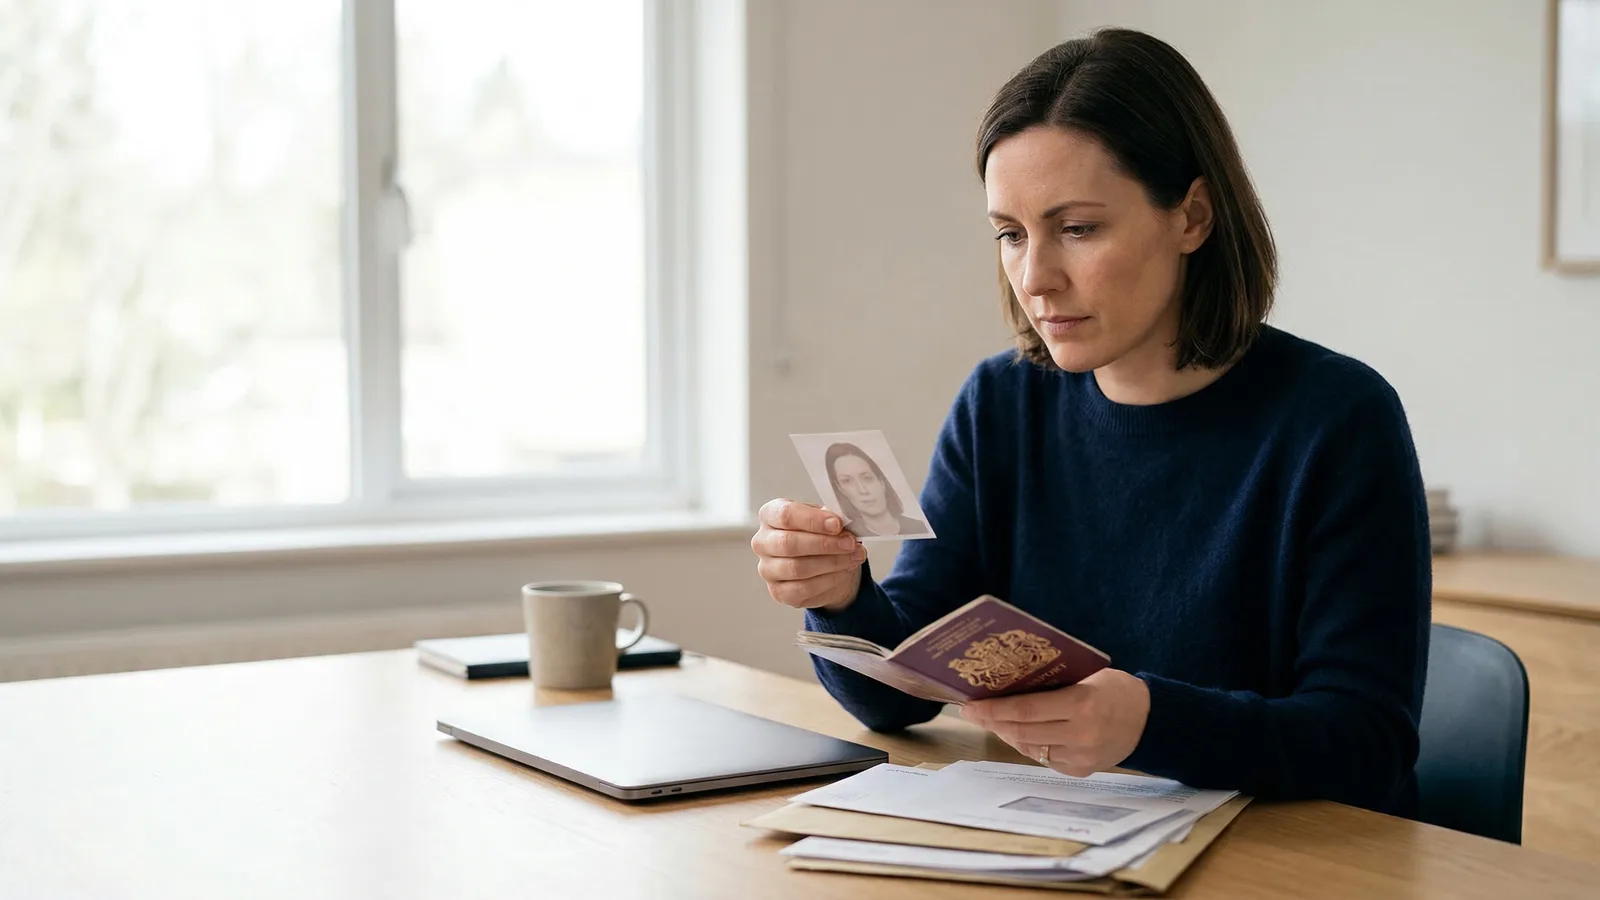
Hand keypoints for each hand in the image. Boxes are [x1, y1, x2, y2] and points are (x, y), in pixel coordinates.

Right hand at [751, 498, 867, 611]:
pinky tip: (844, 571)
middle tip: (850, 543)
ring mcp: (767, 569)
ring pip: (797, 568)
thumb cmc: (820, 533)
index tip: (837, 524)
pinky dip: (829, 580)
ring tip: (853, 556)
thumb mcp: (825, 518)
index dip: (813, 520)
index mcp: (770, 515)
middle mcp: (762, 542)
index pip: (785, 515)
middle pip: (788, 543)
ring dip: (831, 563)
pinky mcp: (778, 592)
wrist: (825, 562)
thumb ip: (829, 517)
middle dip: (825, 544)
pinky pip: (803, 588)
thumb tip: (838, 522)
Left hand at [961, 668, 1150, 776]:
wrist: (1151, 721)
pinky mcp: (1080, 770)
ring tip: (991, 719)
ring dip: (1006, 733)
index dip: (993, 710)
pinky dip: (1028, 744)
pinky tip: (1018, 732)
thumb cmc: (1116, 690)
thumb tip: (1009, 686)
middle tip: (971, 712)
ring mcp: (1080, 757)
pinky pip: (1044, 757)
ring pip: (1029, 747)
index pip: (1025, 711)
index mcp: (1081, 705)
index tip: (969, 705)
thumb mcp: (1088, 677)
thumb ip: (1053, 686)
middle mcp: (1079, 735)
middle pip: (1022, 732)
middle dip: (992, 722)